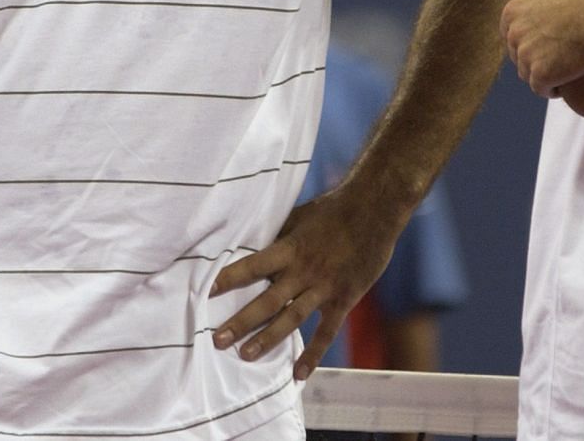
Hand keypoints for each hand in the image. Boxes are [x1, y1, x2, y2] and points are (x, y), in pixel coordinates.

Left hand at [209, 184, 400, 379]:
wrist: (375, 209)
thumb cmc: (334, 209)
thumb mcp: (300, 216)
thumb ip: (279, 236)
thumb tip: (252, 245)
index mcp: (290, 248)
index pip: (254, 266)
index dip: (230, 278)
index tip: (207, 292)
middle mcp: (304, 271)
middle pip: (268, 300)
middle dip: (241, 321)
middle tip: (218, 340)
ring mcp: (324, 287)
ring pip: (292, 318)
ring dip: (268, 339)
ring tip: (245, 356)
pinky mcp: (344, 298)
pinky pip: (327, 332)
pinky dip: (313, 354)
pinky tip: (298, 375)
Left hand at [490, 0, 583, 95]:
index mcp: (512, 12)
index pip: (511, 34)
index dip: (530, 38)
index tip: (548, 38)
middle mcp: (515, 35)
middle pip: (519, 55)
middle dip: (535, 56)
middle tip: (560, 54)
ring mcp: (527, 56)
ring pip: (529, 74)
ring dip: (544, 73)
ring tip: (567, 68)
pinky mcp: (543, 74)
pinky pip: (543, 89)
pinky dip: (554, 88)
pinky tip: (570, 80)